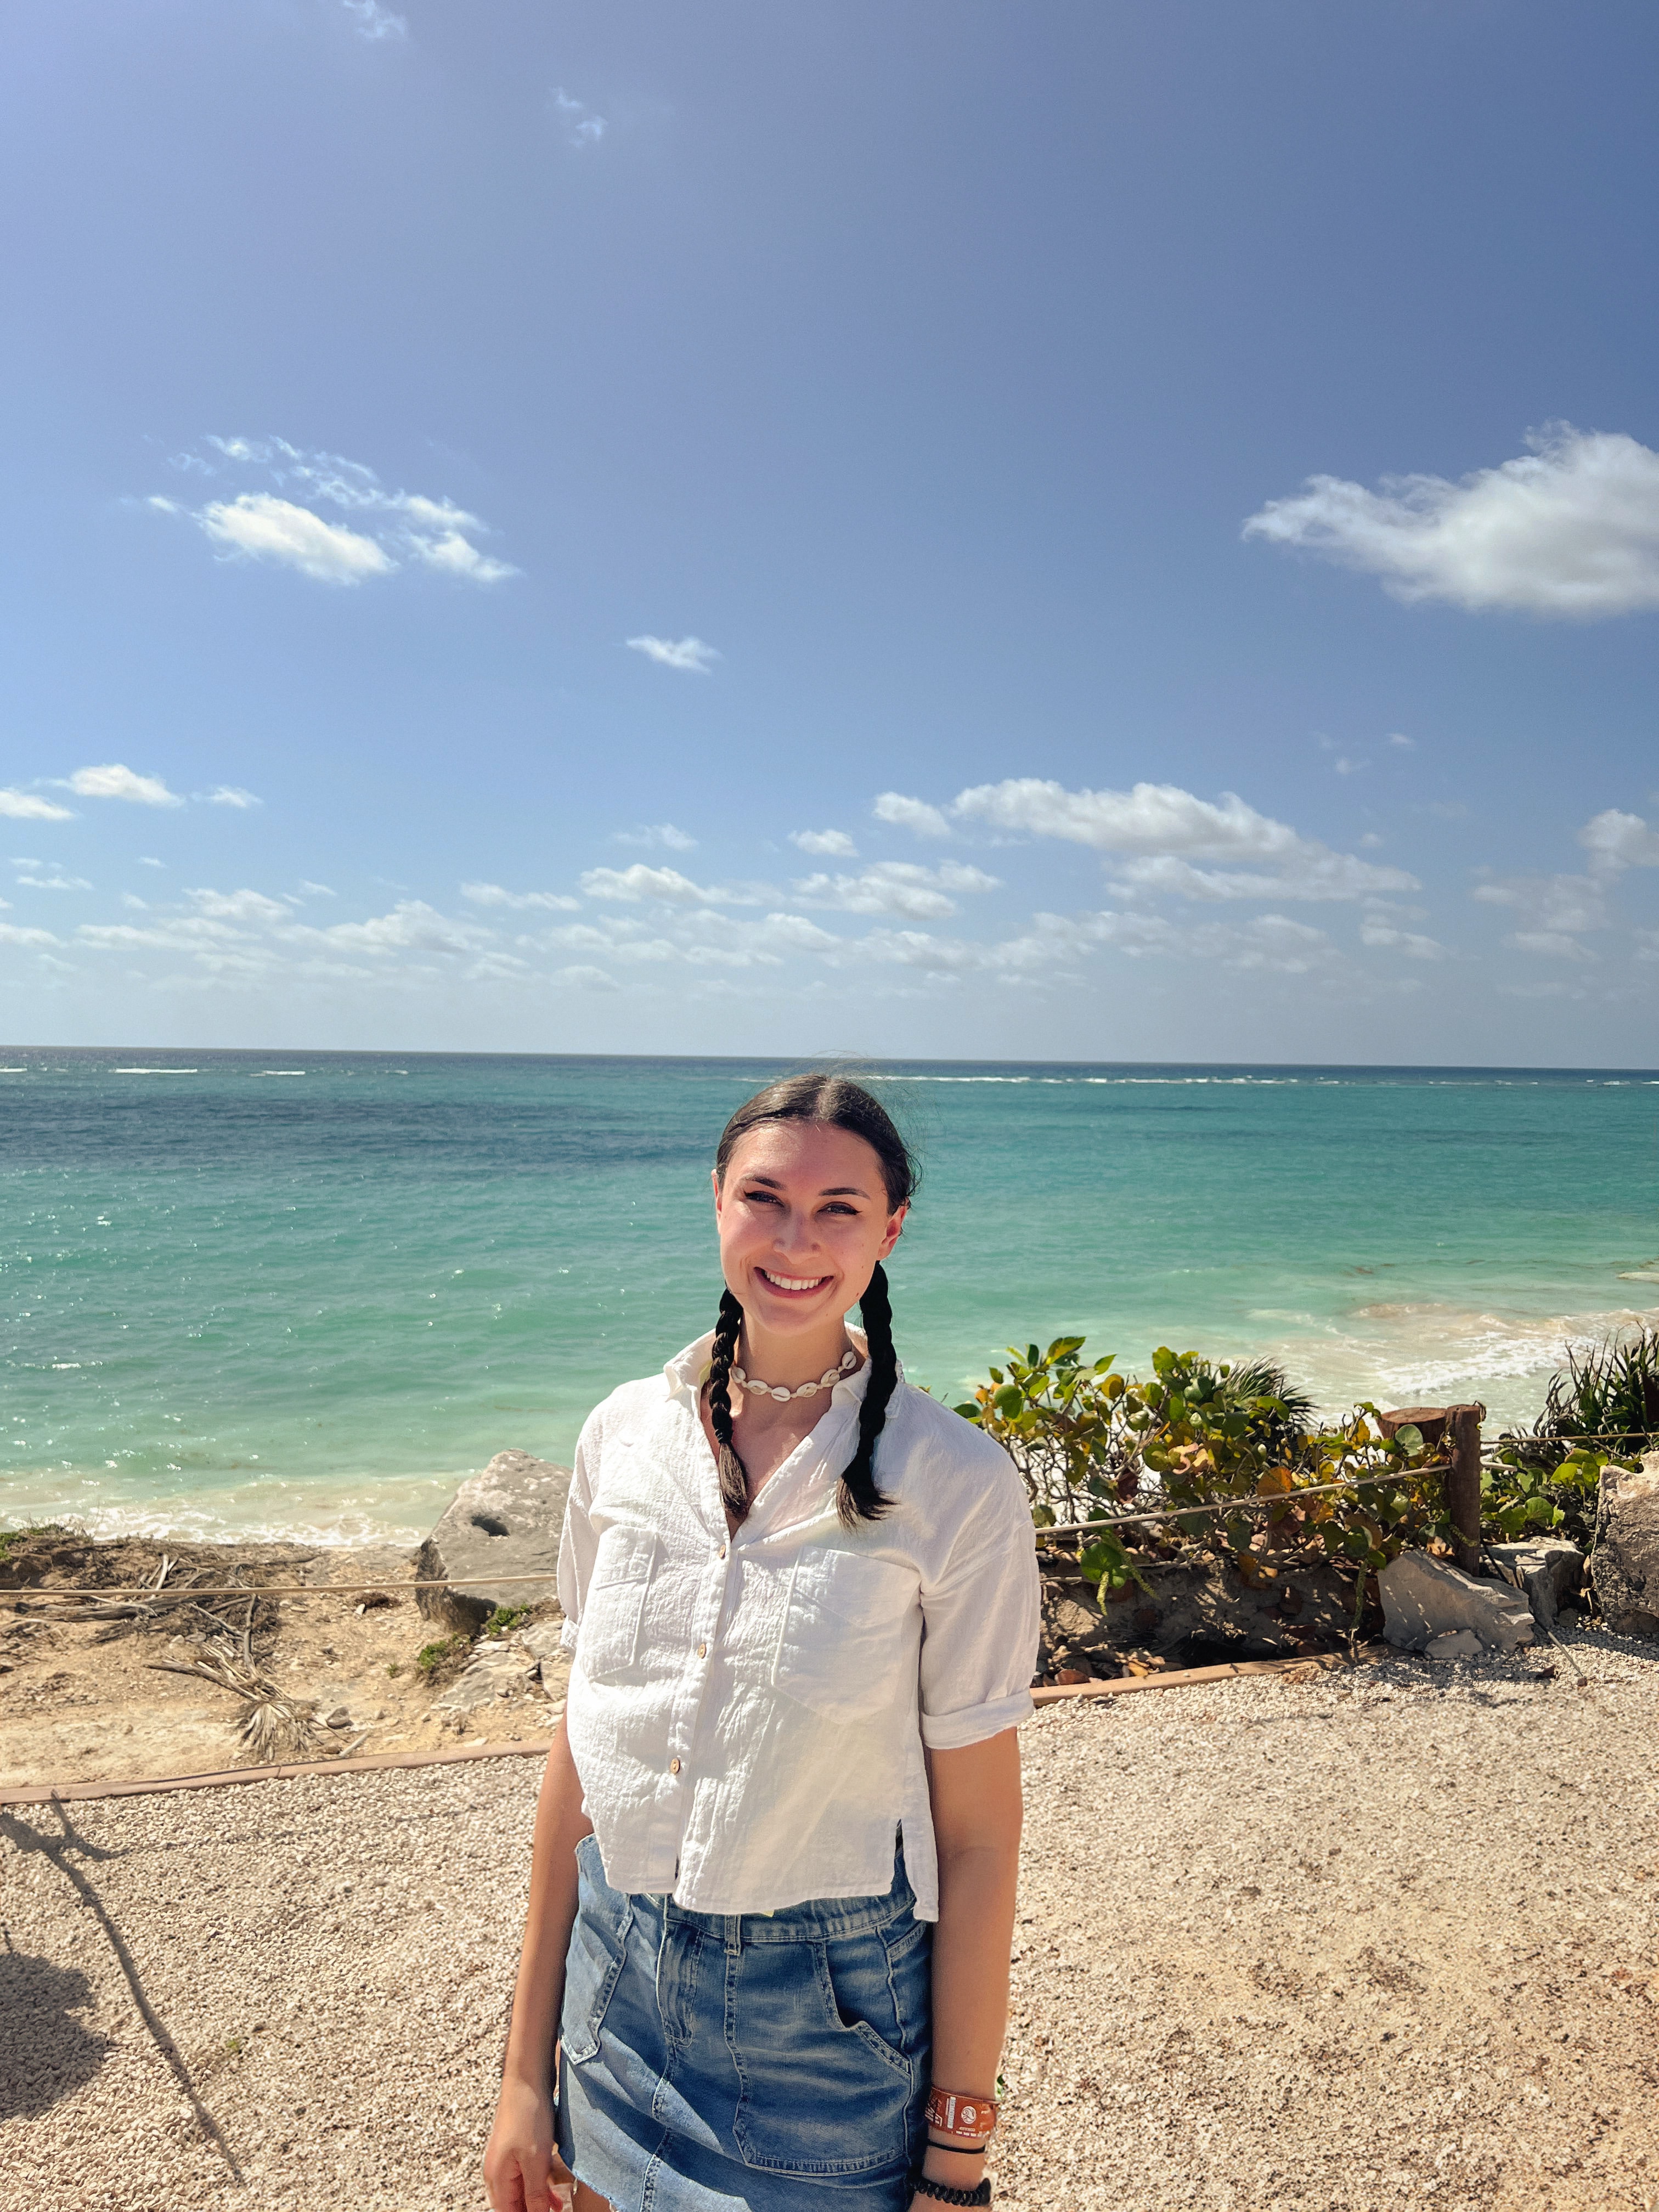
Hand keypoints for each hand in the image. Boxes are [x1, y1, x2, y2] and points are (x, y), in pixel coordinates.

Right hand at [483, 2076, 573, 2211]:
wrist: (527, 2078)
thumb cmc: (528, 2116)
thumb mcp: (535, 2160)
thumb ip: (534, 2195)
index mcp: (497, 2179)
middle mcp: (497, 2172)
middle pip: (513, 2204)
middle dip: (532, 2210)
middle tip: (554, 2210)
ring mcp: (506, 2160)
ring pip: (522, 2191)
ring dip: (538, 2201)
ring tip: (558, 2207)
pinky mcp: (517, 2149)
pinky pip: (526, 2176)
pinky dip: (539, 2186)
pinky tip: (555, 2193)